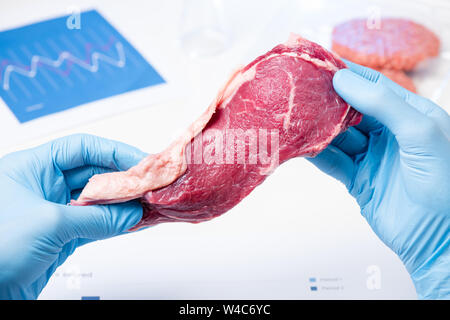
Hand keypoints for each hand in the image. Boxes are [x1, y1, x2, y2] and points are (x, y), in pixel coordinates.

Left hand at [0, 134, 146, 299]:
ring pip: (98, 202)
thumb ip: (96, 218)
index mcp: (31, 168)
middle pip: (93, 174)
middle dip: (123, 180)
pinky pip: (96, 225)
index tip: (139, 161)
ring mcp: (54, 212)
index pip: (80, 148)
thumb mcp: (50, 223)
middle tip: (149, 185)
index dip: (113, 152)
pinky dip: (116, 225)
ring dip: (124, 204)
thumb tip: (130, 213)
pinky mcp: (61, 236)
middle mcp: (43, 187)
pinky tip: (134, 222)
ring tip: (148, 204)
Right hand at [308, 62, 449, 298]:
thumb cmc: (443, 182)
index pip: (374, 86)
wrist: (438, 238)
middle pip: (351, 110)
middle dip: (327, 100)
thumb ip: (382, 103)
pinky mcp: (358, 180)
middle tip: (299, 89)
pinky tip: (301, 145)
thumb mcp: (419, 131)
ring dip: (318, 127)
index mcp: (410, 114)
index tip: (319, 64)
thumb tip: (343, 79)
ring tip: (294, 115)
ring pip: (338, 136)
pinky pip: (332, 162)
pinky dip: (316, 154)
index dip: (347, 74)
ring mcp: (372, 157)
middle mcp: (390, 133)